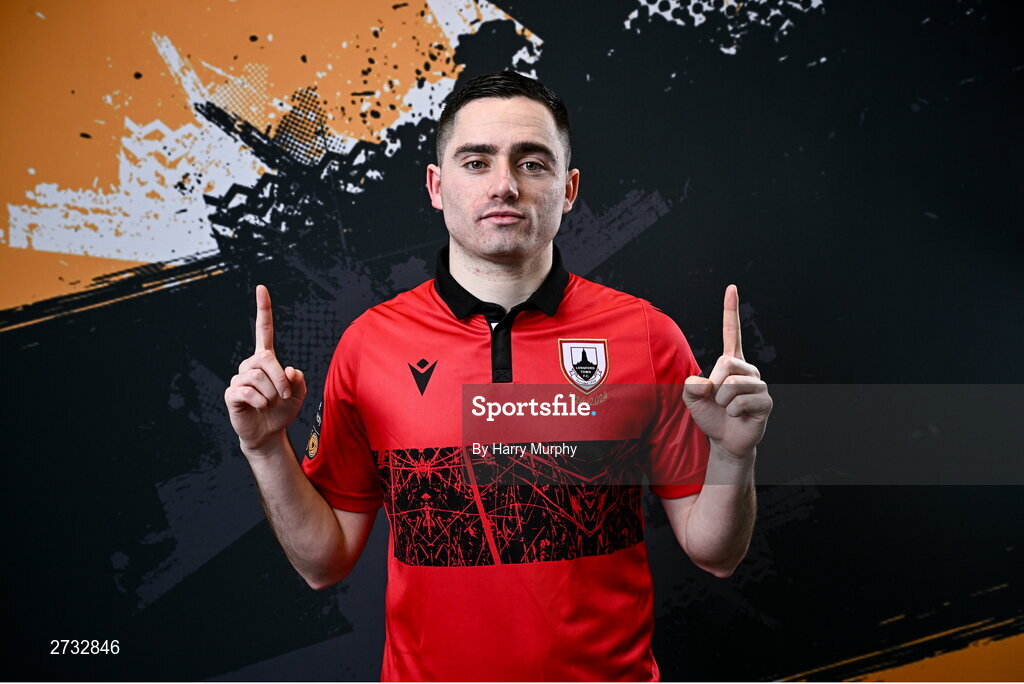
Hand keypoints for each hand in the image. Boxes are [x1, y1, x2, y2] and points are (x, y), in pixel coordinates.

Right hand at [224, 285, 306, 452]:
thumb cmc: (282, 410)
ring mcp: (239, 378)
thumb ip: (299, 380)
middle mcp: (250, 364)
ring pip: (258, 378)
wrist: (268, 433)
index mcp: (266, 359)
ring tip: (272, 404)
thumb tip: (289, 370)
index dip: (263, 310)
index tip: (261, 288)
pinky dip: (262, 402)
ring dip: (273, 394)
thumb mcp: (299, 394)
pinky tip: (261, 408)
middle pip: (266, 359)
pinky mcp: (232, 394)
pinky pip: (249, 392)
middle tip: (286, 395)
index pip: (264, 329)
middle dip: (281, 379)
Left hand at [683, 284, 771, 458]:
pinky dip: (732, 412)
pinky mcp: (765, 401)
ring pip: (732, 385)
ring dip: (722, 402)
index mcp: (730, 362)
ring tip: (727, 409)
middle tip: (717, 400)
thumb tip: (704, 382)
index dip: (730, 310)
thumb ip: (691, 386)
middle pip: (726, 363)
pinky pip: (740, 402)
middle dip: (714, 385)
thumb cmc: (710, 415)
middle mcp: (748, 369)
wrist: (724, 441)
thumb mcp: (692, 399)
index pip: (731, 332)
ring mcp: (759, 384)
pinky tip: (738, 416)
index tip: (731, 287)